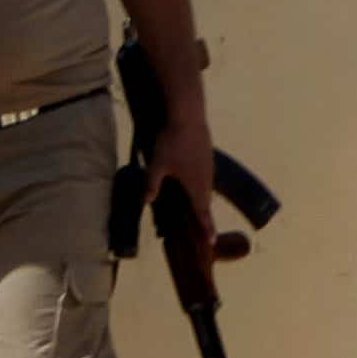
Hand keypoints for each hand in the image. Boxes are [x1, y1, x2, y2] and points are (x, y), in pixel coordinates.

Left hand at [150, 107, 218, 267]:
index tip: (211, 242)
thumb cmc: (172, 142)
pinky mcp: (207, 155)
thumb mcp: (157, 165)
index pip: (202, 212)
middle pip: (206, 202)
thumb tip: (145, 202)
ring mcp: (209, 165)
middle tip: (203, 231)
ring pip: (207, 188)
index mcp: (196, 185)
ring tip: (198, 210)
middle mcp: (207, 178)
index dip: (206, 228)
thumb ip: (151, 185)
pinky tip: (194, 184)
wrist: (187, 115)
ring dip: (203, 201)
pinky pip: (206, 177)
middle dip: (205, 217)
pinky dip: (201, 187)